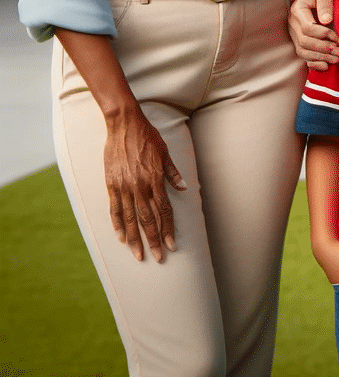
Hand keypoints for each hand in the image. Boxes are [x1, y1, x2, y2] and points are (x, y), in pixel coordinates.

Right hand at [103, 108, 185, 262]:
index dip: (168, 229)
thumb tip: (184, 189)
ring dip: (135, 239)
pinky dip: (117, 225)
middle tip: (157, 257)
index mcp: (155, 179)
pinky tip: (121, 237)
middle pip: (148, 220)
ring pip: (130, 219)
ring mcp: (124, 187)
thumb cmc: (147, 136)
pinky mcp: (111, 185)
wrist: (123, 125)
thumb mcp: (164, 152)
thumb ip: (172, 172)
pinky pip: (114, 209)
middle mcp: (140, 186)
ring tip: (139, 254)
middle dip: (154, 240)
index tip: (171, 245)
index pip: (163, 211)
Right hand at [288, 0, 338, 70]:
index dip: (323, 36)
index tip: (337, 37)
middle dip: (323, 49)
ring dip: (320, 58)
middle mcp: (294, 23)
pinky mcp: (303, 38)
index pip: (307, 29)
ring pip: (303, 51)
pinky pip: (304, 55)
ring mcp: (296, 32)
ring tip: (337, 59)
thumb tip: (326, 20)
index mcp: (297, 9)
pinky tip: (326, 66)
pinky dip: (314, 62)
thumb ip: (325, 2)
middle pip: (305, 43)